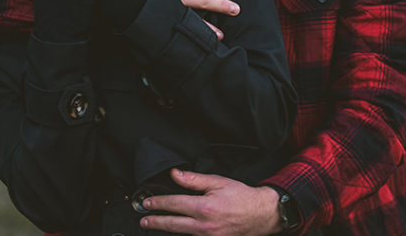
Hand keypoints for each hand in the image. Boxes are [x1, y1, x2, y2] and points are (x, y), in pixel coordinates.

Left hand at [139, 169, 280, 235]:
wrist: (261, 214)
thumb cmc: (241, 197)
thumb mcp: (218, 182)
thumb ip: (194, 180)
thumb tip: (175, 175)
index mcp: (204, 208)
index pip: (174, 204)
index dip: (158, 203)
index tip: (148, 202)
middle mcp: (205, 226)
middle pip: (173, 225)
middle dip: (155, 222)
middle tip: (144, 219)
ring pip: (182, 234)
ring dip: (166, 230)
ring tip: (154, 226)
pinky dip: (184, 235)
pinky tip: (177, 232)